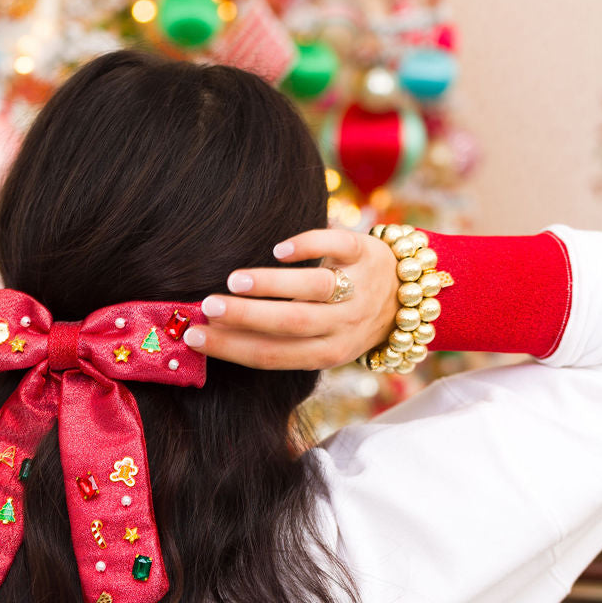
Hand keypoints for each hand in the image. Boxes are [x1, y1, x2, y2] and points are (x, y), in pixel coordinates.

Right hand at [181, 229, 397, 369]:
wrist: (407, 294)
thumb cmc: (345, 318)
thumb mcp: (322, 340)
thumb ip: (281, 338)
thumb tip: (214, 330)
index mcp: (327, 353)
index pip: (273, 355)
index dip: (231, 349)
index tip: (194, 337)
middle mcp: (346, 325)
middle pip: (291, 324)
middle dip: (246, 318)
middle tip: (207, 307)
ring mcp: (359, 289)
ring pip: (314, 289)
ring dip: (271, 284)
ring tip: (234, 280)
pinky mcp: (366, 253)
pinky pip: (337, 247)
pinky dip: (308, 247)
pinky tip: (278, 250)